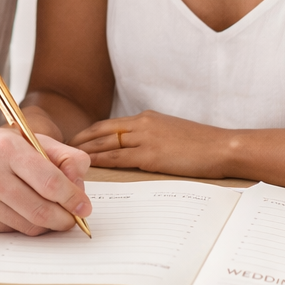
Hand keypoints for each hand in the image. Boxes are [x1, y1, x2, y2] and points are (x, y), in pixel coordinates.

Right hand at [0, 127, 91, 234]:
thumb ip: (57, 154)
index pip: (50, 181)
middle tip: (73, 218)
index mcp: (7, 148)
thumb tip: (81, 180)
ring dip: (47, 225)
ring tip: (52, 215)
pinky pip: (11, 231)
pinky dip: (24, 226)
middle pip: (42, 209)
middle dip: (65, 218)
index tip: (84, 206)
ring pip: (29, 226)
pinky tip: (24, 213)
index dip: (73, 198)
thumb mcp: (21, 137)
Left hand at [69, 111, 233, 177]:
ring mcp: (146, 139)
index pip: (109, 124)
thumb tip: (137, 146)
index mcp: (147, 118)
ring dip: (86, 152)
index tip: (76, 139)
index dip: (90, 131)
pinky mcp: (151, 155)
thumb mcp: (172, 131)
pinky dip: (101, 162)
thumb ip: (152, 135)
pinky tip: (90, 167)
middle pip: (102, 131)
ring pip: (106, 144)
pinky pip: (118, 158)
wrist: (222, 147)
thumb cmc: (201, 144)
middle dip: (81, 140)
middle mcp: (142, 124)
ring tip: (69, 160)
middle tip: (62, 148)